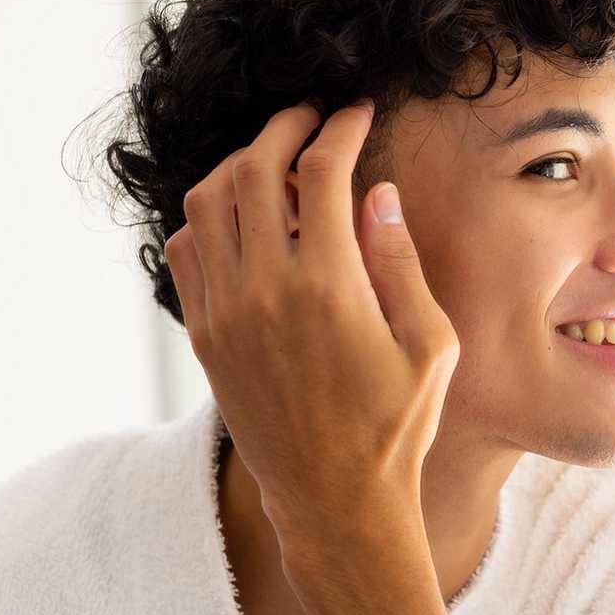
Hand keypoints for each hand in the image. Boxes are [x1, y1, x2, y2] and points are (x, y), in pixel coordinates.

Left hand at [163, 101, 458, 555]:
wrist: (334, 501)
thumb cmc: (396, 426)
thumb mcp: (430, 344)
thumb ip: (400, 262)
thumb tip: (377, 193)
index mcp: (329, 287)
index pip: (320, 173)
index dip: (340, 130)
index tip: (356, 114)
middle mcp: (265, 291)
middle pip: (251, 170)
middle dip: (283, 129)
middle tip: (311, 121)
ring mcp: (225, 313)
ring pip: (206, 202)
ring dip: (237, 166)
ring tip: (273, 163)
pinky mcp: (204, 336)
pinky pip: (185, 251)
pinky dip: (206, 218)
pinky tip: (242, 219)